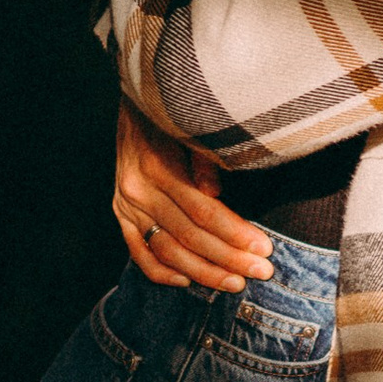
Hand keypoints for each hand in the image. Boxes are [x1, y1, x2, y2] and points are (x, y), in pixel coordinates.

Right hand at [113, 98, 271, 292]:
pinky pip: (138, 253)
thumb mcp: (189, 126)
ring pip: (167, 250)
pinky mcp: (120, 214)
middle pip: (189, 236)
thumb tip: (215, 192)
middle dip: (228, 258)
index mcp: (158, 167)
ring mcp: (126, 206)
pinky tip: (186, 282)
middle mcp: (138, 190)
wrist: (136, 98)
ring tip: (233, 283)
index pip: (202, 211)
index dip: (235, 233)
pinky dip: (161, 272)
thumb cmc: (172, 113)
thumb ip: (204, 158)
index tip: (263, 249)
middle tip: (261, 272)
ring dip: (202, 271)